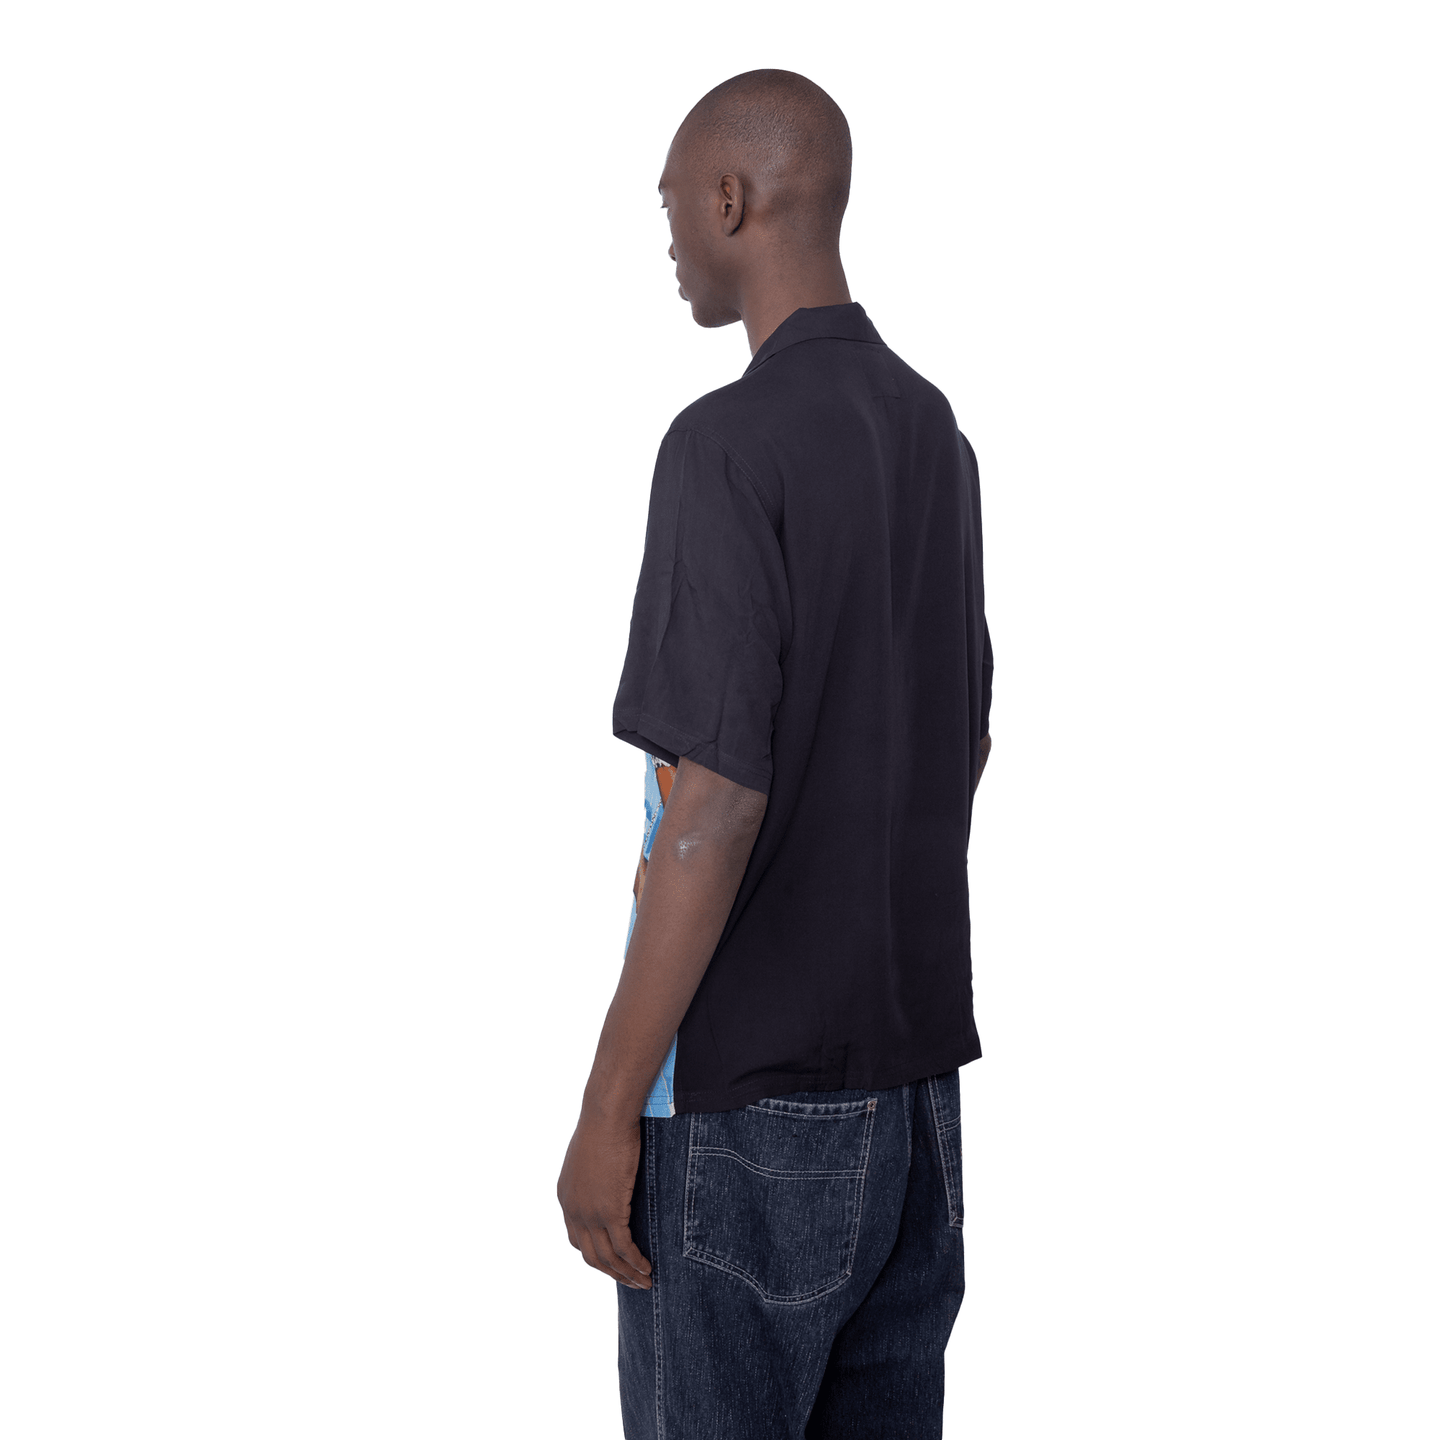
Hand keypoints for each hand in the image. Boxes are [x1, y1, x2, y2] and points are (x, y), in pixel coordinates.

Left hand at [557, 1111, 652, 1288]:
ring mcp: (589, 1213)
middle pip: (590, 1255)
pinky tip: (647, 1268)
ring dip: (626, 1274)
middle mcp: (573, 1210)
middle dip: (611, 1272)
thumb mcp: (591, 1156)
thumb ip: (595, 1175)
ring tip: (644, 1282)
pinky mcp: (610, 1212)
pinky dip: (635, 1262)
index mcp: (566, 1197)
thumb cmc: (603, 1126)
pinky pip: (623, 1248)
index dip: (595, 1255)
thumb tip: (610, 1177)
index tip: (613, 1263)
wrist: (606, 1116)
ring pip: (607, 1258)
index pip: (577, 1239)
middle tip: (630, 1281)